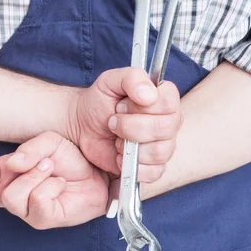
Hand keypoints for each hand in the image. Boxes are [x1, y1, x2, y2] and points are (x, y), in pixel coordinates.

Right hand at [0, 131, 109, 228]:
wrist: (99, 173)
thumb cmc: (72, 158)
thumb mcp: (49, 142)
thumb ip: (29, 149)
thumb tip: (12, 163)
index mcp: (8, 172)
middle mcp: (13, 191)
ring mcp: (27, 208)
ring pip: (11, 196)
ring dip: (32, 177)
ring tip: (50, 169)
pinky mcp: (43, 218)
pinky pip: (37, 202)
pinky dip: (50, 186)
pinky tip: (60, 183)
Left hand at [67, 67, 182, 182]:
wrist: (82, 125)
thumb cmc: (99, 101)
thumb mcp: (110, 81)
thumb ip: (131, 78)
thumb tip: (149, 94)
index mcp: (163, 98)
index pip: (169, 102)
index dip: (142, 106)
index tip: (122, 105)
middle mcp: (169, 122)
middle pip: (164, 128)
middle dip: (131, 126)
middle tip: (113, 121)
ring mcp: (164, 146)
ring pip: (159, 151)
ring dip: (129, 146)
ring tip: (116, 138)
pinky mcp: (153, 167)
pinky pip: (153, 172)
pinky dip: (131, 165)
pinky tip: (119, 155)